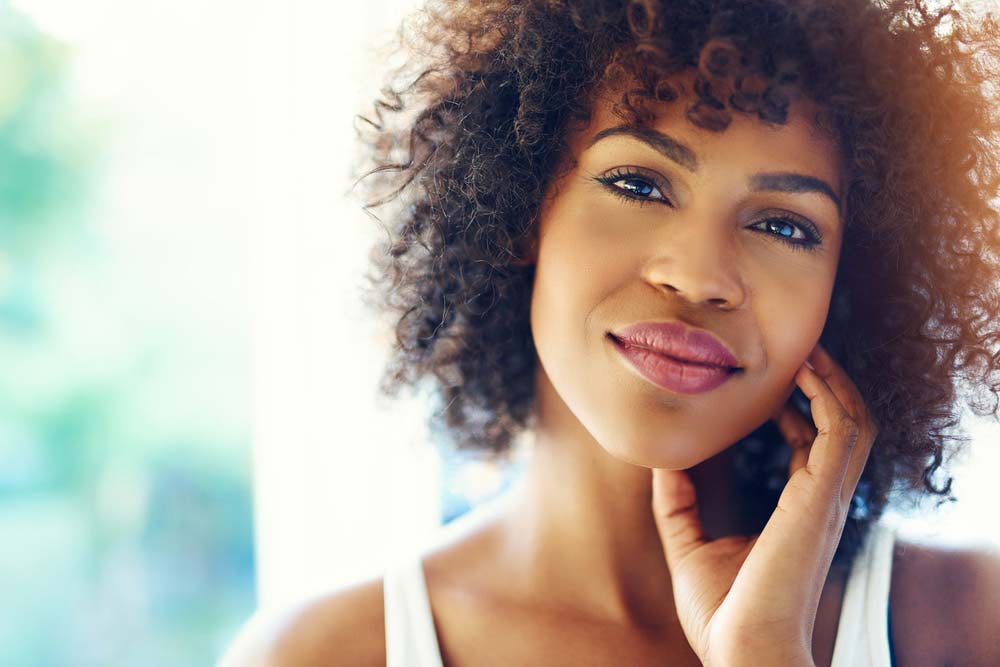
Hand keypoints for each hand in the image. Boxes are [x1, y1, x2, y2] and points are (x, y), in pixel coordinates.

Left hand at [650, 344, 877, 666]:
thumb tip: (661, 463)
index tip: (771, 382)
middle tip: (798, 349)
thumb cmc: (724, 614)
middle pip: (841, 426)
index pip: (813, 445)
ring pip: (852, 422)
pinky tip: (805, 371)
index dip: (799, 408)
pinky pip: (843, 432)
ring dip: (832, 381)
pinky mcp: (822, 497)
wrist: (741, 651)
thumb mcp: (690, 546)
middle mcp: (819, 501)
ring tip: (805, 348)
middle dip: (825, 383)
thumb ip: (677, 504)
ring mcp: (826, 498)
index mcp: (798, 511)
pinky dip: (830, 395)